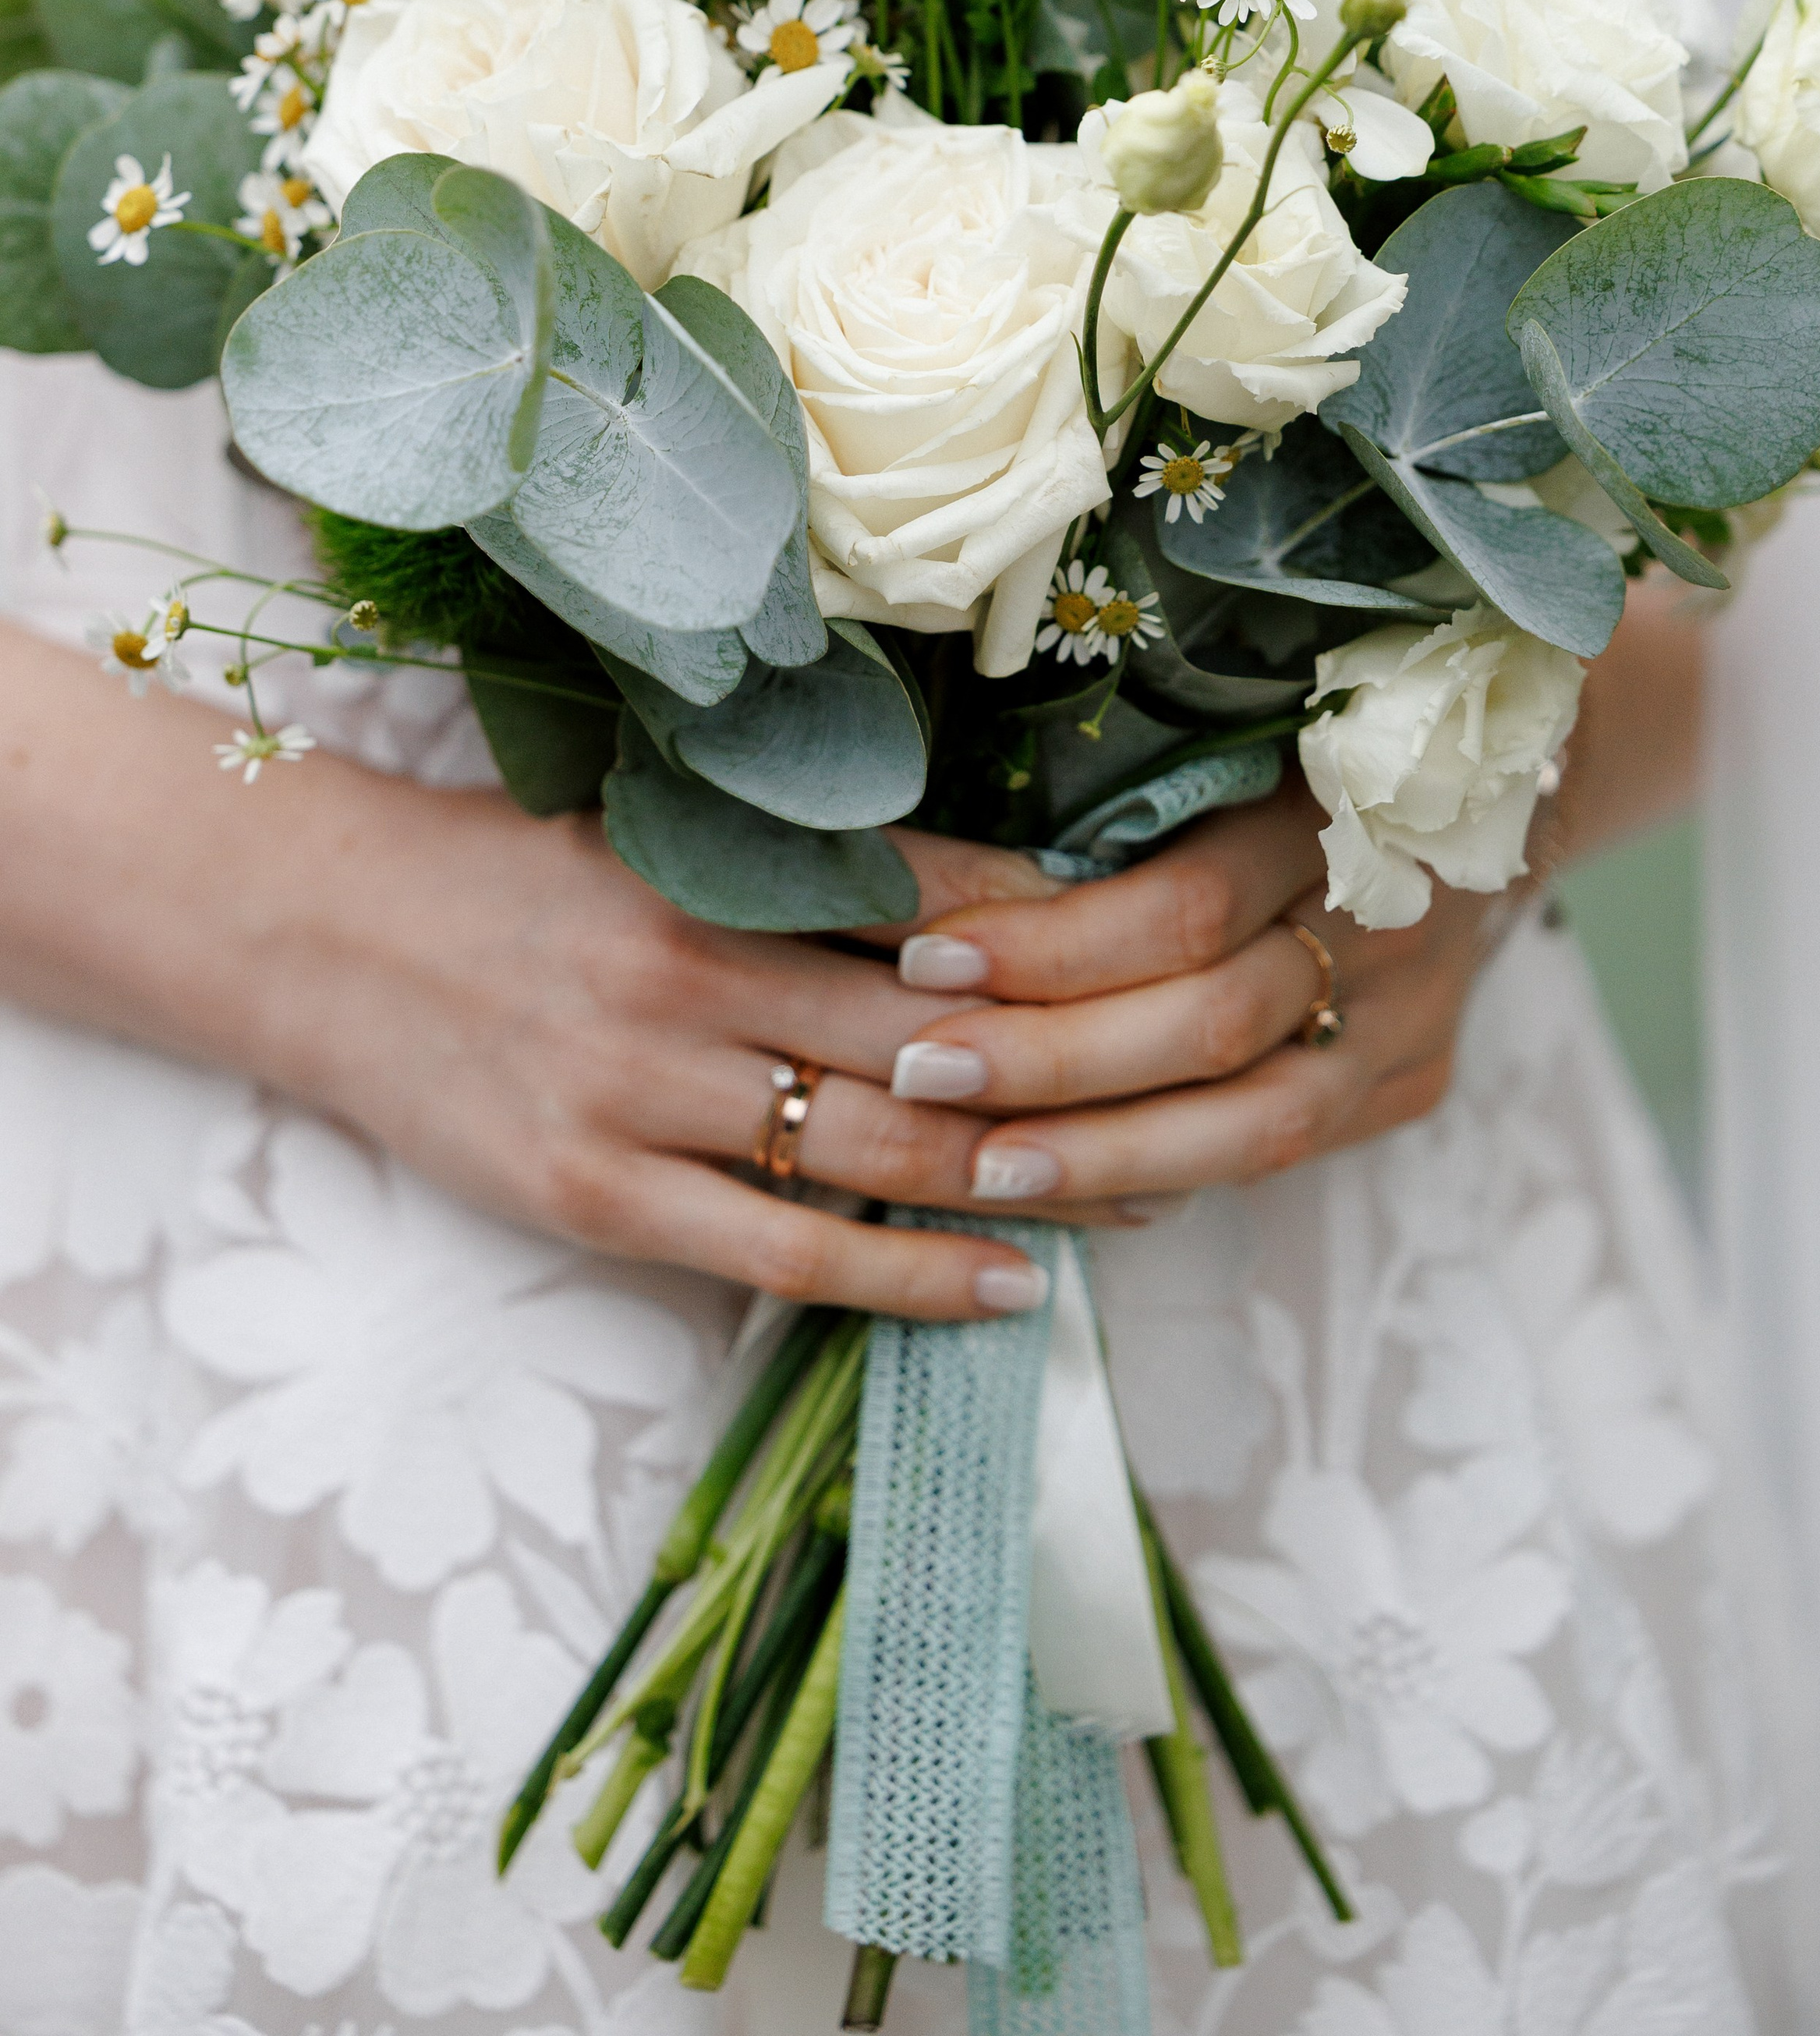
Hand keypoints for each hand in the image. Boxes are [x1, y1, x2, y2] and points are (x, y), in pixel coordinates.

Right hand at [0, 627, 1064, 1323]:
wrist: (320, 933)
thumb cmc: (505, 871)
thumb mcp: (655, 830)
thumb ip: (795, 863)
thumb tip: (972, 892)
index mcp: (717, 866)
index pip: (937, 896)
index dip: (1064, 932)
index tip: (1167, 948)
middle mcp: (693, 974)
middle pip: (933, 1033)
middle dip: (1077, 1069)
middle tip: (1199, 1088)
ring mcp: (643, 1093)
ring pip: (877, 1146)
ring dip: (1024, 1179)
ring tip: (1142, 1194)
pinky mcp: (596, 1194)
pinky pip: (782, 1254)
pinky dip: (904, 1276)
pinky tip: (1002, 1288)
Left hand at [878, 765, 1505, 1211]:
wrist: (1499, 769)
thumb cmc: (1310, 728)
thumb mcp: (1233, 722)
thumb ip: (1112, 787)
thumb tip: (911, 844)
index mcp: (1334, 810)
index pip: (1182, 910)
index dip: (1048, 945)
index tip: (924, 957)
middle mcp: (1389, 922)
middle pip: (1208, 1024)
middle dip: (1050, 1059)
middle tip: (919, 1072)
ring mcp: (1414, 1015)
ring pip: (1253, 1121)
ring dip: (1101, 1150)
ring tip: (979, 1167)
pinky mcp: (1413, 1078)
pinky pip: (1287, 1149)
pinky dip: (1173, 1169)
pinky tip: (1077, 1190)